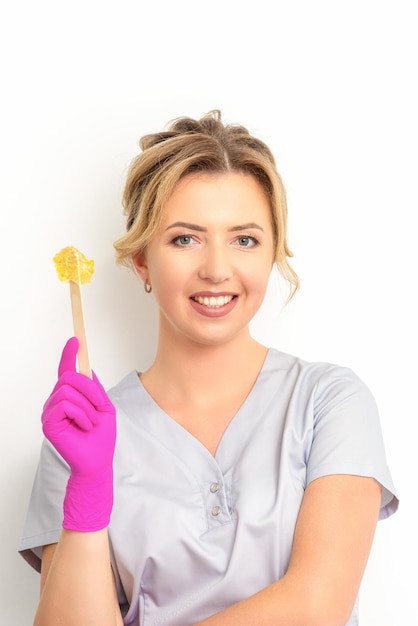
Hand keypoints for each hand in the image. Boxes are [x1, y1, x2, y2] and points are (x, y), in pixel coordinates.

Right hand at [41, 337, 115, 530]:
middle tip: (99, 407)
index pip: (67, 372)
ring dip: (87, 407)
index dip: (69, 354)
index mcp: (71, 397)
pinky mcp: (49, 422)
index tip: (75, 340)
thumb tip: (87, 370)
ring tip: (91, 422)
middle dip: (89, 390)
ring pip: (68, 391)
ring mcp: (51, 411)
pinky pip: (65, 405)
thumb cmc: (100, 437)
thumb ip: (94, 389)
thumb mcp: (104, 407)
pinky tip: (84, 427)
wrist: (98, 461)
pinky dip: (81, 415)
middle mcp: (57, 401)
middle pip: (70, 377)